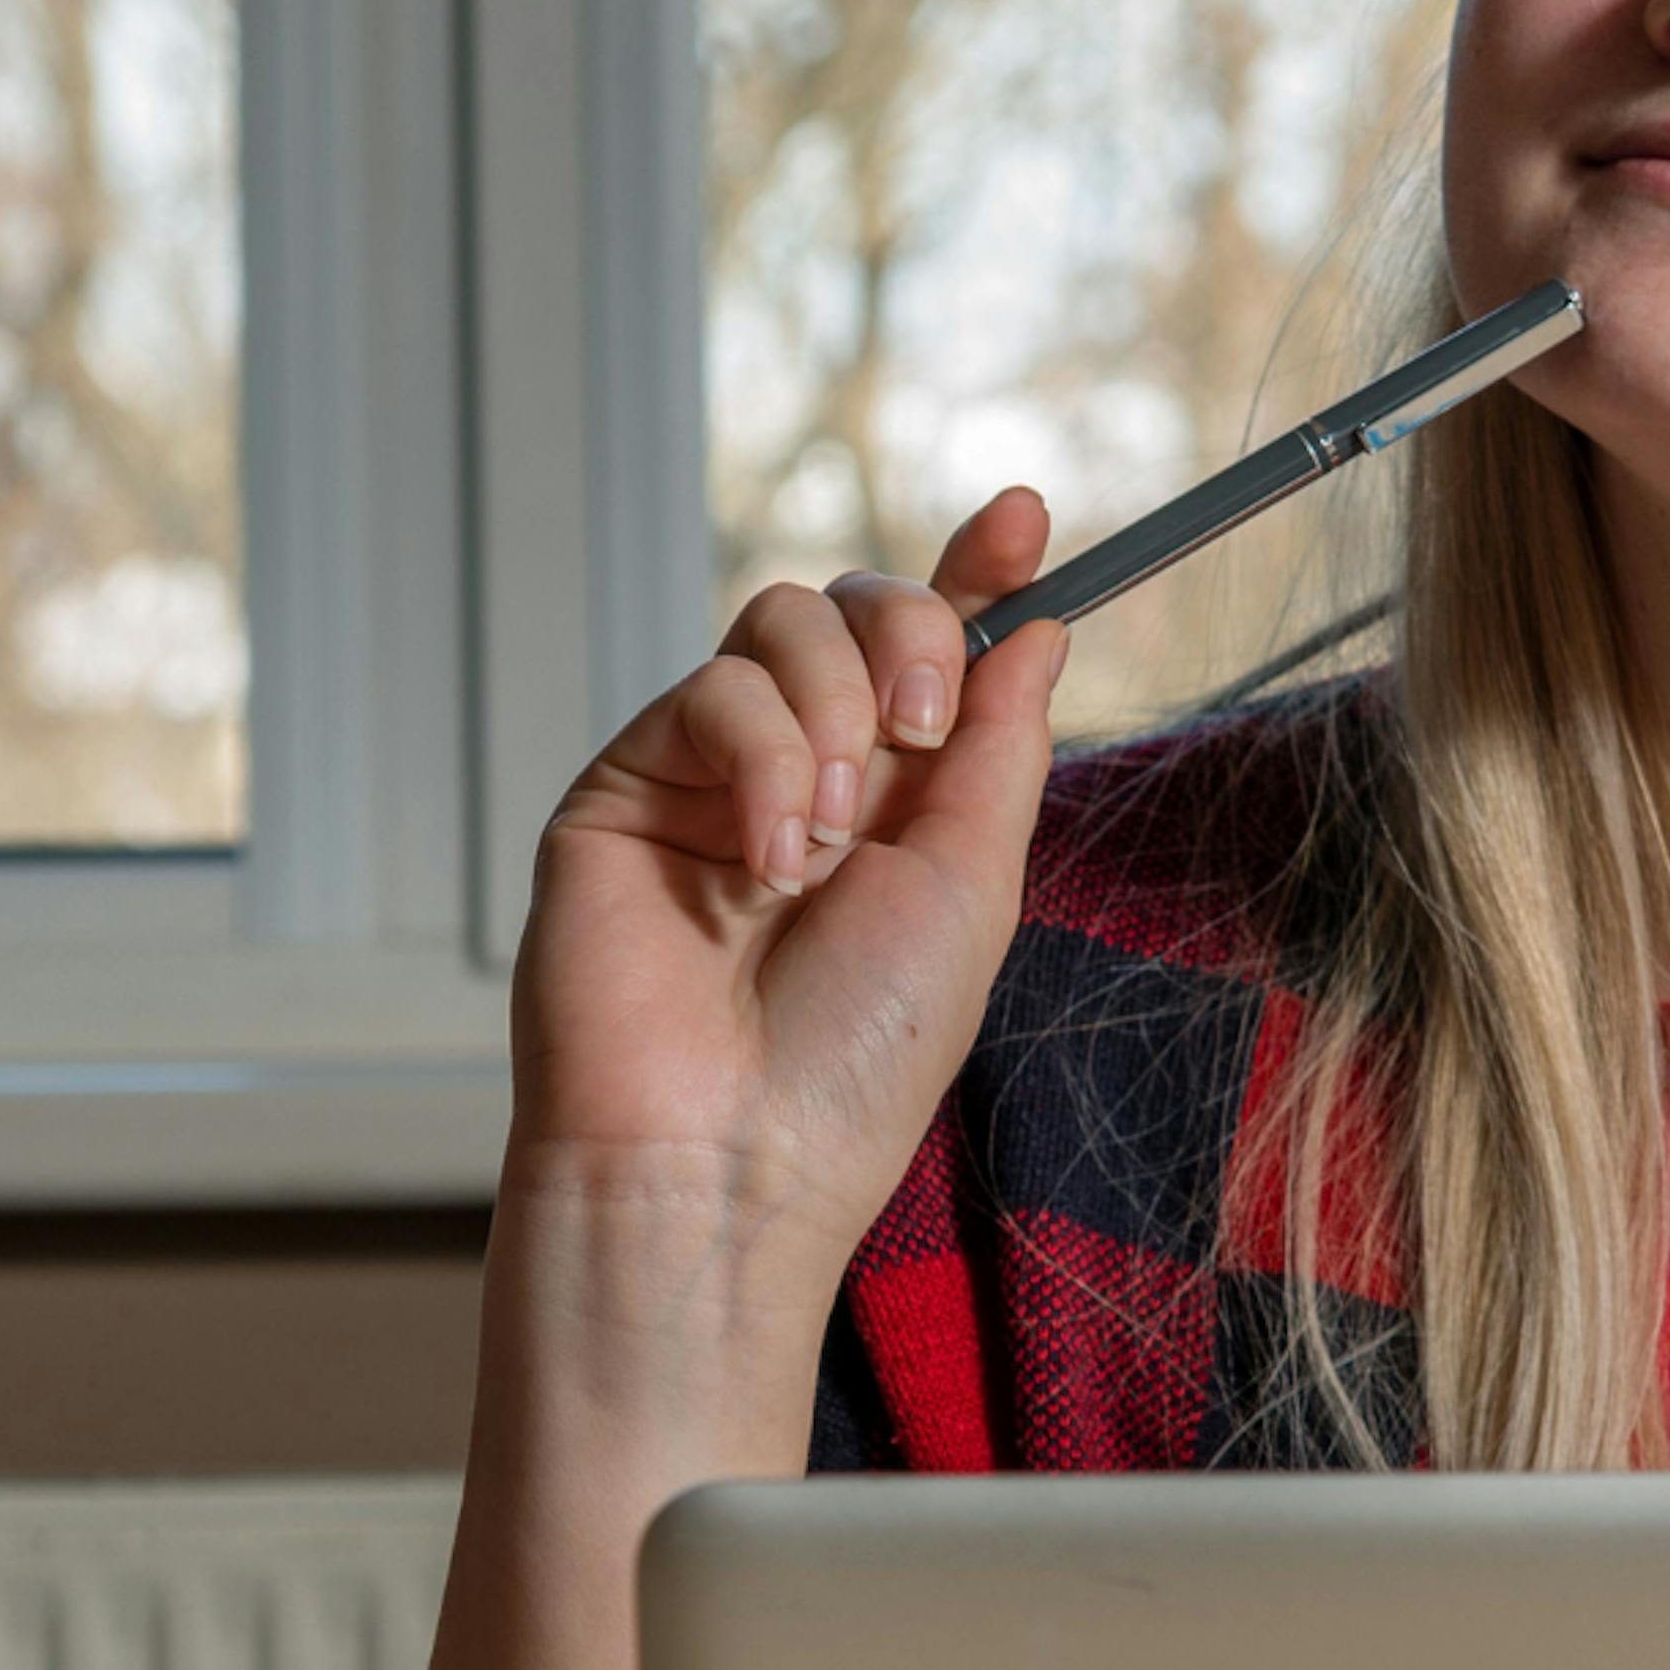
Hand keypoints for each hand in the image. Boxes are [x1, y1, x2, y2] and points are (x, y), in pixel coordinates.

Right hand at [503, 488, 1067, 1263]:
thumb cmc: (853, 1055)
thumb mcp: (974, 887)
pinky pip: (712, 692)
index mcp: (911, 797)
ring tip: (832, 837)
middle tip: (922, 734)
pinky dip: (764, 762)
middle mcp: (815, 769)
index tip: (1024, 517)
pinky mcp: (630, 784)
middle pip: (864, 604)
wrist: (727, 1152)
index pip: (946, 647)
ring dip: (836, 710)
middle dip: (914, 635)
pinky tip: (765, 862)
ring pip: (783, 622)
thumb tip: (1038, 627)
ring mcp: (717, 772)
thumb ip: (1001, 749)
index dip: (984, 570)